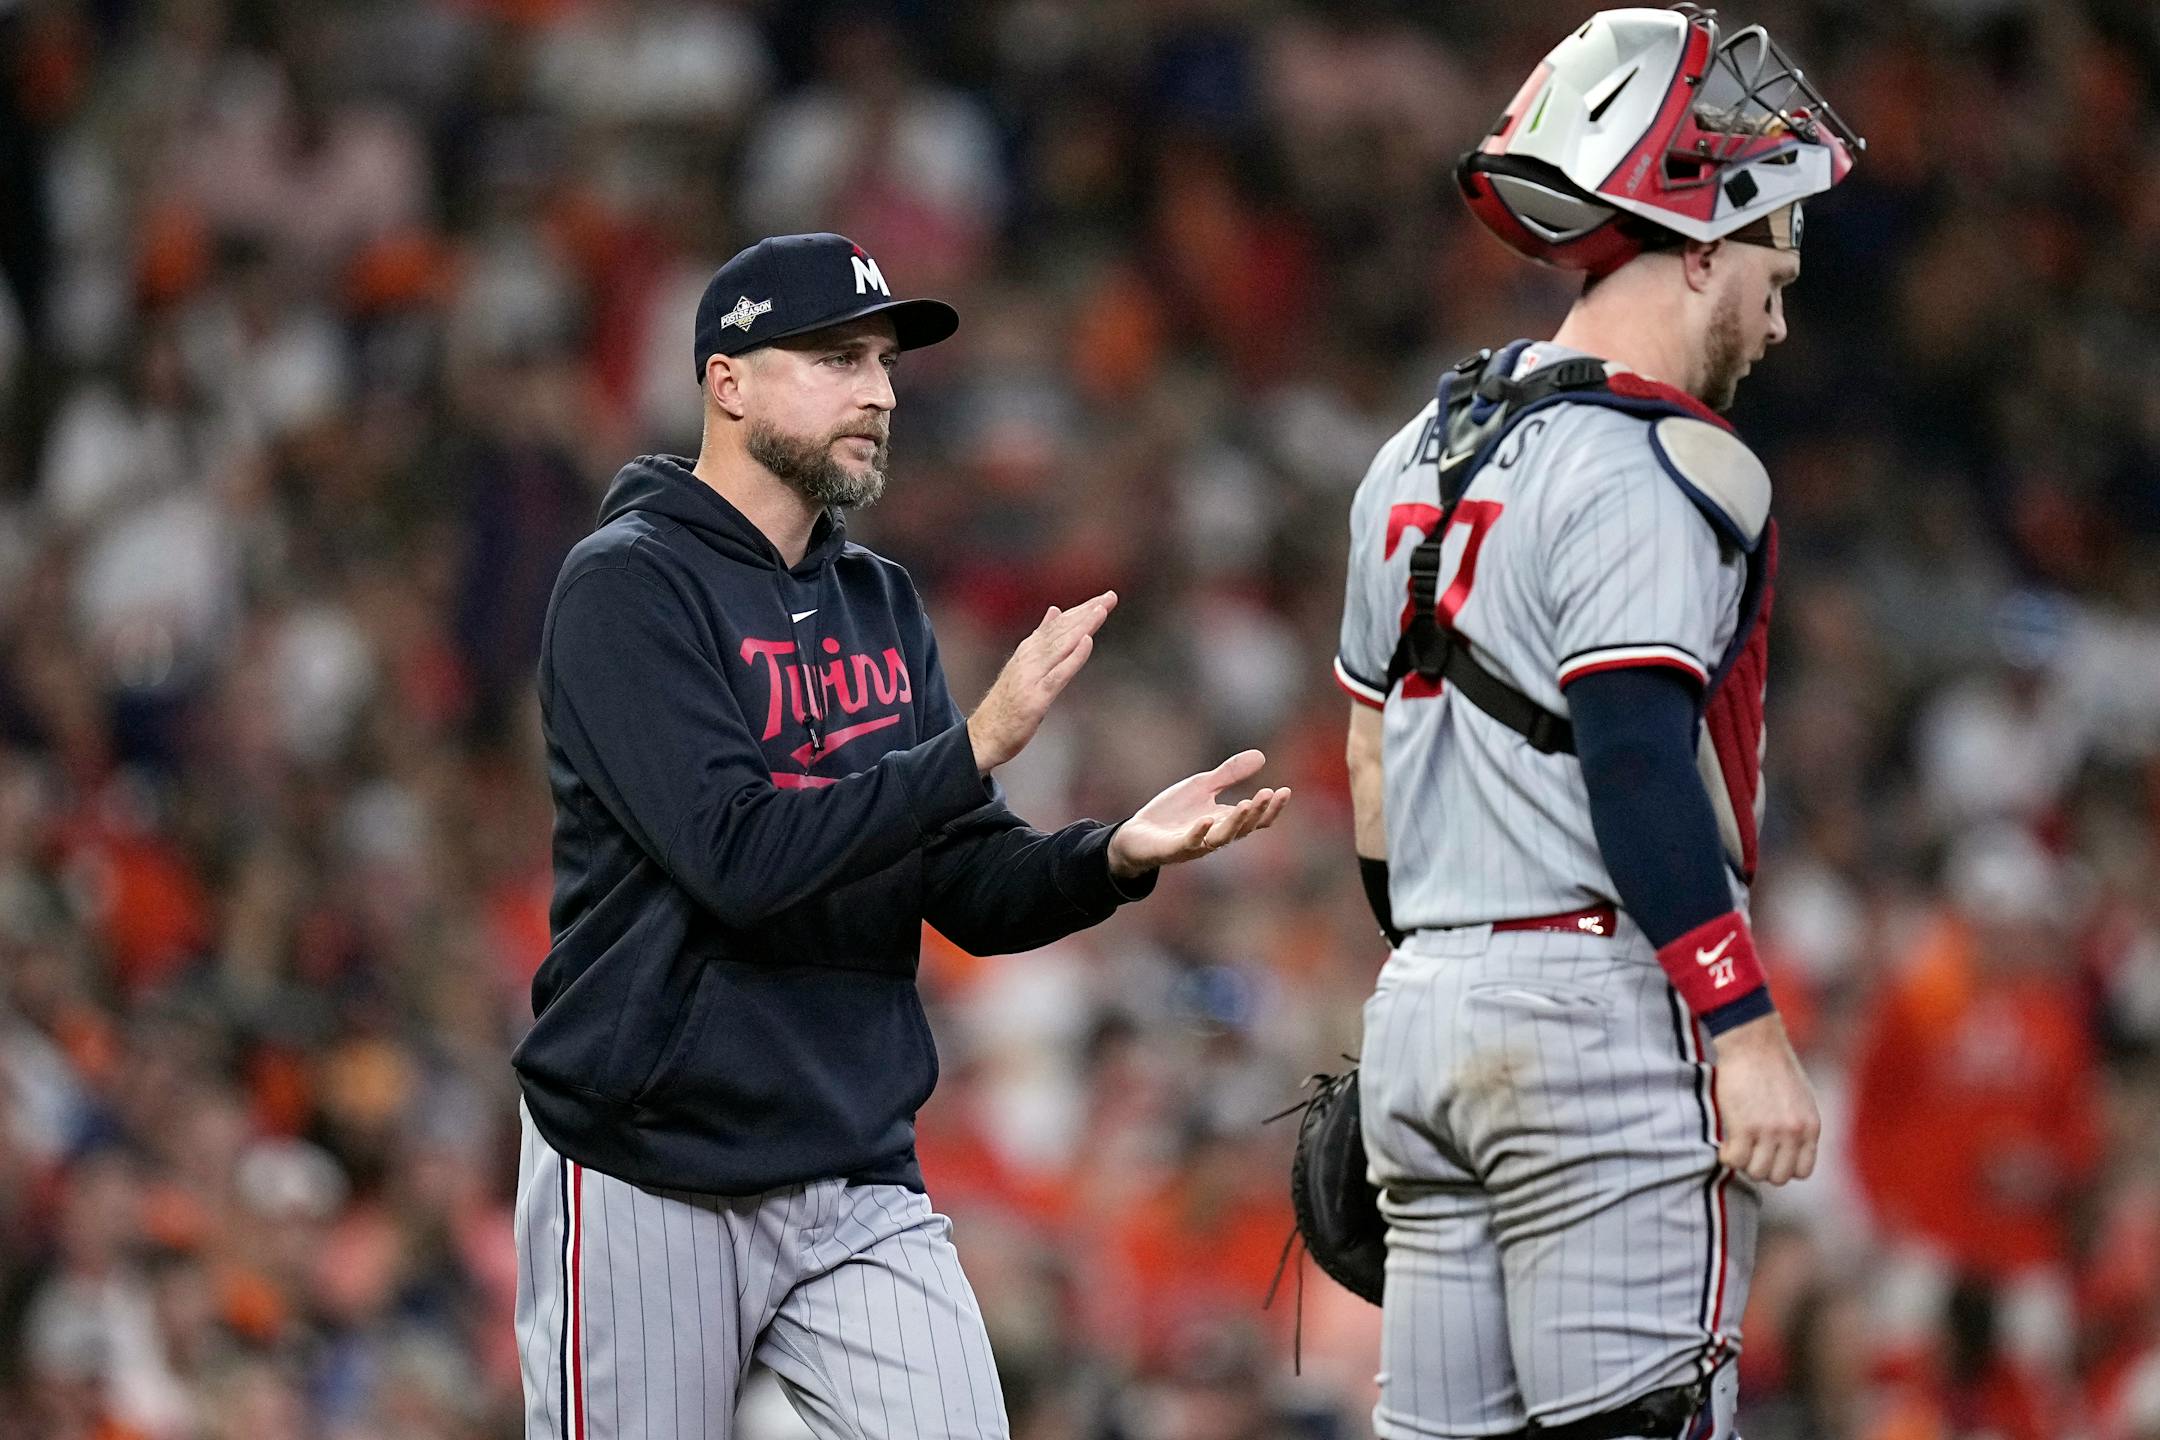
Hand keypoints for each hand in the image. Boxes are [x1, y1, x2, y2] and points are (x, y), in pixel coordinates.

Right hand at [966, 593, 1116, 772]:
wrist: (983, 736)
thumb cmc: (1005, 704)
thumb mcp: (1023, 666)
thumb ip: (1040, 640)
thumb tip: (1054, 611)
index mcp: (1028, 651)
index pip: (1058, 625)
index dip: (1081, 610)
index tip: (1103, 598)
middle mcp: (1029, 658)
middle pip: (1062, 630)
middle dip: (1087, 612)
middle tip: (1111, 596)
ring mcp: (1031, 677)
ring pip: (1060, 646)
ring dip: (1082, 626)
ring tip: (1101, 609)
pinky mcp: (1036, 697)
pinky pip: (1058, 674)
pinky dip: (1073, 656)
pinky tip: (1087, 642)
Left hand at [1107, 750, 1291, 877]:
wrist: (1137, 834)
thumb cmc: (1172, 813)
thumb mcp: (1203, 786)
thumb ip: (1230, 774)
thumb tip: (1261, 756)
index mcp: (1224, 822)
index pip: (1255, 820)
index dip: (1271, 808)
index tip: (1284, 790)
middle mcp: (1214, 836)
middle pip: (1243, 828)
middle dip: (1258, 812)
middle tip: (1269, 793)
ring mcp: (1195, 844)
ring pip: (1222, 838)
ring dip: (1236, 822)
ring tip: (1248, 803)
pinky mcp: (1173, 848)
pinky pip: (1189, 843)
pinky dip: (1199, 832)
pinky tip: (1207, 818)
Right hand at [1710, 1012, 1819, 1185]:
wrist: (1752, 1043)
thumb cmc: (1772, 1065)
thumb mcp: (1801, 1098)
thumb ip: (1798, 1124)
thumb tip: (1787, 1147)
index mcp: (1810, 1127)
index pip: (1802, 1171)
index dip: (1782, 1166)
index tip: (1768, 1156)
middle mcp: (1794, 1133)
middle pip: (1779, 1177)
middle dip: (1762, 1168)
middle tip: (1748, 1153)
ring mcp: (1769, 1132)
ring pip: (1757, 1173)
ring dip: (1743, 1163)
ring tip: (1735, 1146)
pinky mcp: (1744, 1127)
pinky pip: (1735, 1160)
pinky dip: (1728, 1156)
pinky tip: (1725, 1143)